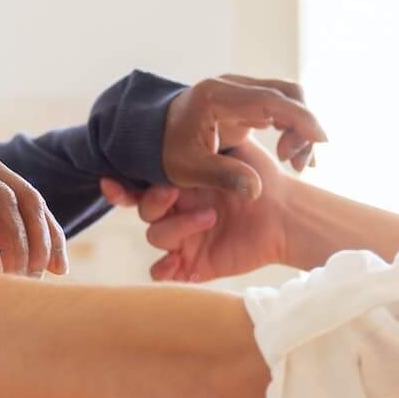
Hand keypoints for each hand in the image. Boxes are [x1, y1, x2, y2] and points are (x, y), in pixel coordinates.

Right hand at [101, 135, 296, 282]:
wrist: (287, 214)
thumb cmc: (262, 180)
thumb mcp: (233, 151)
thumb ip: (207, 141)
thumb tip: (184, 125)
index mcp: (180, 184)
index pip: (140, 186)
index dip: (121, 187)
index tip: (111, 180)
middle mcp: (177, 211)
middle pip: (143, 210)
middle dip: (153, 201)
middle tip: (173, 191)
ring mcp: (183, 239)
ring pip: (155, 237)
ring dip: (176, 227)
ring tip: (211, 217)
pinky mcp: (193, 264)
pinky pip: (161, 272)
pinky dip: (162, 270)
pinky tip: (174, 264)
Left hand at [162, 75, 325, 198]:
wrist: (151, 134)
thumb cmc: (166, 151)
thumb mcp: (188, 169)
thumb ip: (222, 177)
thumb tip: (256, 190)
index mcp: (217, 97)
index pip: (269, 100)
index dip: (300, 118)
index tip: (320, 140)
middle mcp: (232, 85)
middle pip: (286, 92)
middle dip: (304, 125)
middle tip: (301, 163)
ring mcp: (240, 90)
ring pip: (287, 97)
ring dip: (300, 127)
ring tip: (297, 163)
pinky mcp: (246, 100)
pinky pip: (280, 106)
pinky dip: (292, 127)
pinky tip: (293, 154)